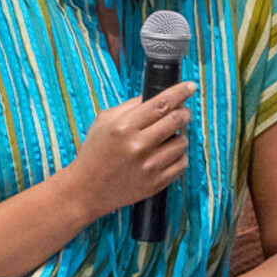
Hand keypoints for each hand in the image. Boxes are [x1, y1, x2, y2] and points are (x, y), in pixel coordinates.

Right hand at [62, 81, 196, 218]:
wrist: (87, 189)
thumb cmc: (94, 152)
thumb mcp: (104, 121)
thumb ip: (130, 106)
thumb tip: (156, 97)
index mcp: (124, 126)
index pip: (161, 104)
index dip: (180, 92)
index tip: (190, 87)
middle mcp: (138, 145)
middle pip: (176, 120)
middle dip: (184, 112)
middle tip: (183, 111)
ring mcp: (149, 166)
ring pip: (182, 142)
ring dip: (180, 135)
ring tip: (169, 137)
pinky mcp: (156, 183)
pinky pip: (181, 163)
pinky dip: (179, 155)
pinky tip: (168, 154)